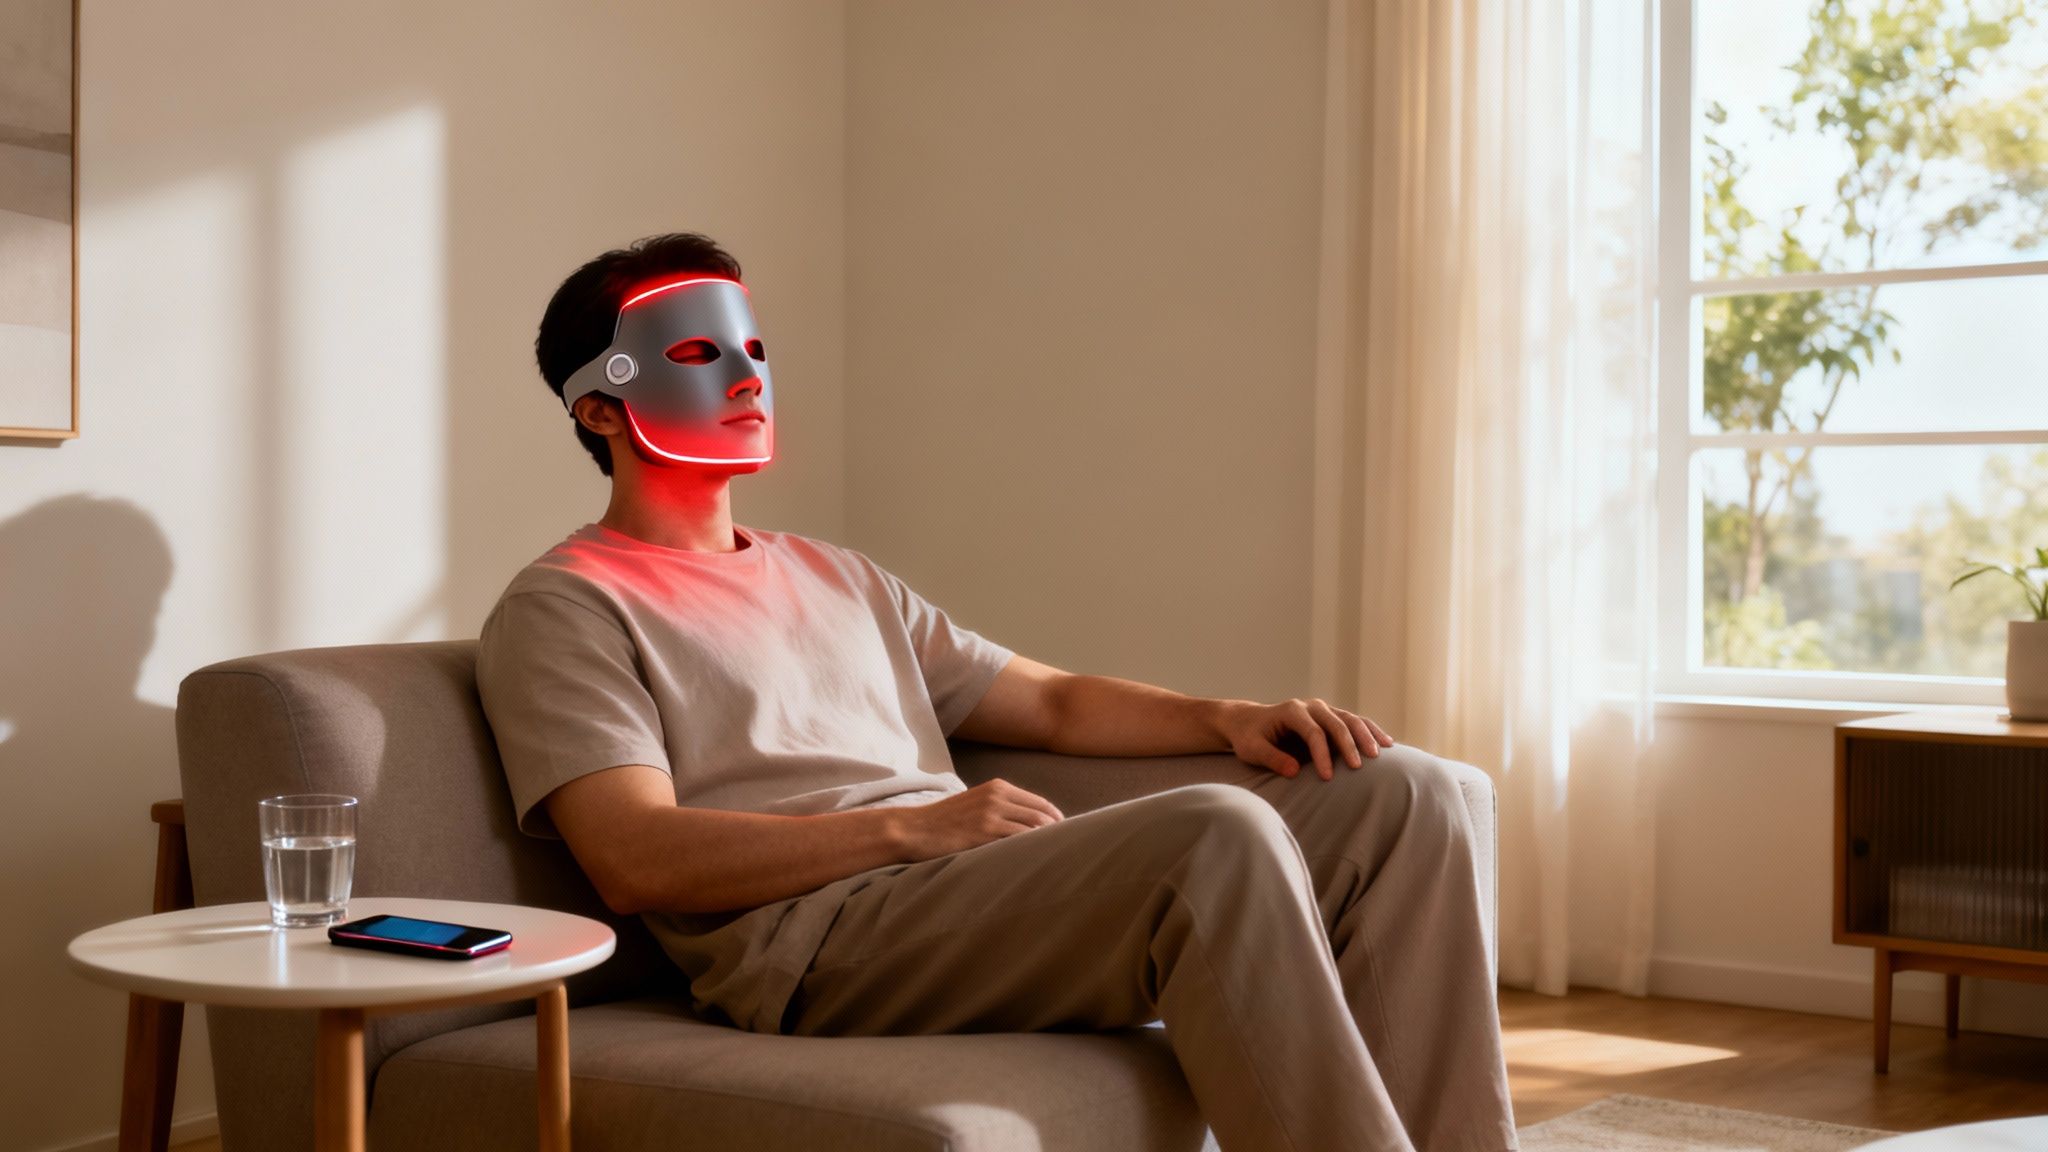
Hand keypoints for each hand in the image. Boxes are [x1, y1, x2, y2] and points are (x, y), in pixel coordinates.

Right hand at [893, 778, 1063, 861]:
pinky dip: (1033, 849)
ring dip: (1049, 842)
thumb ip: (997, 809)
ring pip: (1035, 826)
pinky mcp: (985, 830)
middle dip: (1058, 833)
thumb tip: (1023, 828)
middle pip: (1043, 814)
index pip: (1040, 803)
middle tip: (1067, 851)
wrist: (912, 829)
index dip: (1056, 821)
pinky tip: (1037, 862)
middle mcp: (997, 795)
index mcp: (997, 787)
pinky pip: (1019, 839)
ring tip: (1057, 859)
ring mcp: (992, 812)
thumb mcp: (973, 805)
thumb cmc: (941, 823)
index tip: (1065, 837)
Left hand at [1214, 698, 1394, 779]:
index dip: (1322, 754)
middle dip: (1349, 745)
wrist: (1250, 722)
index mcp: (1291, 711)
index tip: (1328, 778)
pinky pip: (1355, 722)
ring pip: (1350, 719)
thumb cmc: (1249, 736)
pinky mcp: (1331, 717)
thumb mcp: (1252, 749)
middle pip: (1336, 722)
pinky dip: (1370, 731)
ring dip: (1367, 736)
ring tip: (1380, 754)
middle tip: (1359, 768)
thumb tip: (1295, 771)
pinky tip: (1386, 743)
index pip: (1312, 732)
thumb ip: (1271, 758)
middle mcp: (1310, 706)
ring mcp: (1323, 710)